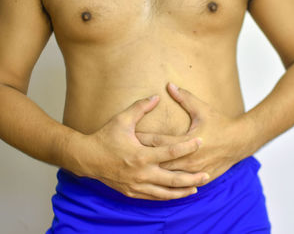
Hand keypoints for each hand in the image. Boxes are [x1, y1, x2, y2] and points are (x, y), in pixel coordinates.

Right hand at [76, 95, 209, 200]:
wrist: (87, 159)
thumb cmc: (104, 138)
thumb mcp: (122, 120)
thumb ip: (141, 107)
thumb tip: (157, 96)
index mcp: (141, 155)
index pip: (171, 151)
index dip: (188, 146)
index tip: (200, 141)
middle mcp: (141, 173)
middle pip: (173, 178)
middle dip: (192, 177)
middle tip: (207, 174)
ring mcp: (137, 185)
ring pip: (165, 192)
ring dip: (182, 191)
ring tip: (197, 188)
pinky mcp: (132, 192)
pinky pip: (153, 197)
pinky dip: (167, 196)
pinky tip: (176, 195)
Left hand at [136, 83, 247, 183]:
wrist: (240, 141)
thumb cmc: (220, 124)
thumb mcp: (202, 109)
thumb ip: (184, 98)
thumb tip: (169, 85)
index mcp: (187, 141)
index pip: (158, 141)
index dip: (143, 139)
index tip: (128, 137)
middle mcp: (189, 158)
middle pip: (160, 160)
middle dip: (143, 157)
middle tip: (126, 155)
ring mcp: (195, 171)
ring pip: (168, 176)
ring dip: (153, 173)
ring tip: (136, 171)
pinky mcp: (201, 178)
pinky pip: (181, 184)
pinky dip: (168, 184)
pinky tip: (156, 184)